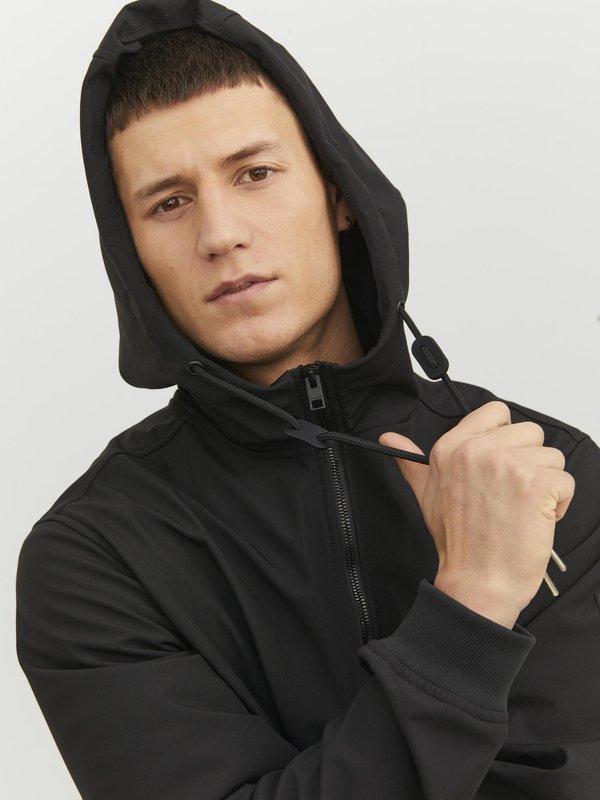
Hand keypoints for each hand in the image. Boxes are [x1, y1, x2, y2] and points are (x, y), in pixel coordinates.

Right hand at [379, 401, 574, 627]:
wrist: (476, 583)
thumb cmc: (458, 543)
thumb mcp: (425, 494)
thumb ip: (410, 461)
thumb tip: (388, 440)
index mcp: (451, 447)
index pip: (496, 412)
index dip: (506, 438)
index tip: (500, 465)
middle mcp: (476, 450)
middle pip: (530, 433)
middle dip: (529, 464)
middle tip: (509, 496)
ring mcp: (506, 465)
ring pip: (551, 457)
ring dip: (546, 485)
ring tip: (521, 510)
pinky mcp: (534, 484)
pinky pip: (566, 482)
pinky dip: (559, 505)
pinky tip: (535, 520)